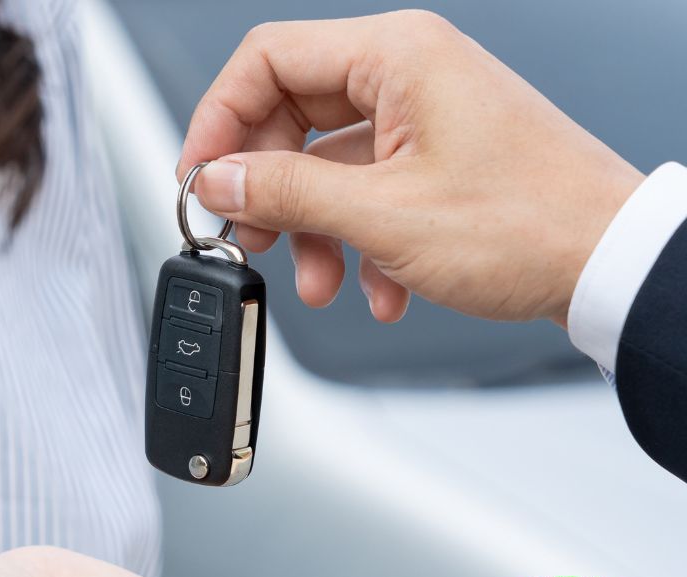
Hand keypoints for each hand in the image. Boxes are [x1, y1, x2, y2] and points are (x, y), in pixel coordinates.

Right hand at [179, 11, 643, 324]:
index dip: (219, 120)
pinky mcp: (436, 158)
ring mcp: (423, 116)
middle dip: (266, 187)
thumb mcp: (382, 216)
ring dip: (313, 229)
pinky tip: (376, 287)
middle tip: (250, 236)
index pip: (267, 59)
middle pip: (292, 114)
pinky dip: (357, 241)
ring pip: (327, 163)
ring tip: (318, 280)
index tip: (200, 177)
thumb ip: (285, 193)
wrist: (608, 264)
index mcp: (396, 56)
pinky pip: (367, 189)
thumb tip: (218, 180)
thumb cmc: (528, 226)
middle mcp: (408, 74)